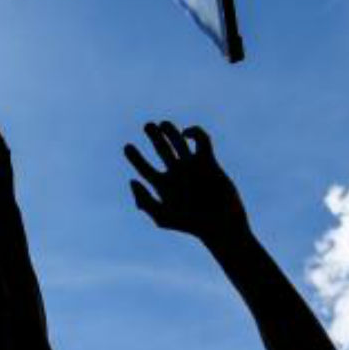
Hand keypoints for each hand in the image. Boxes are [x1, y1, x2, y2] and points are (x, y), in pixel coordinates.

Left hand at [124, 121, 248, 244]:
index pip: (145, 168)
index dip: (135, 157)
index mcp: (163, 186)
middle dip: (154, 137)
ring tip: (162, 124)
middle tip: (148, 126)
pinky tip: (186, 133)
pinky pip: (202, 141)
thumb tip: (132, 180)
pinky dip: (195, 133)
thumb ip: (145, 201)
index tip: (127, 147)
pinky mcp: (209, 162)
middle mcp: (177, 174)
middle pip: (162, 150)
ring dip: (171, 131)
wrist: (221, 224)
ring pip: (179, 143)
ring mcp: (193, 167)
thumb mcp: (163, 217)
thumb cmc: (192, 225)